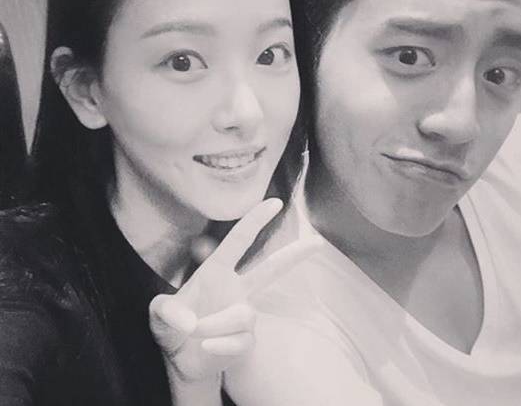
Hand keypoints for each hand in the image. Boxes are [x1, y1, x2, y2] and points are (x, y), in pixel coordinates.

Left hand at [149, 198, 321, 382]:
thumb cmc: (171, 328)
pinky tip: (207, 346)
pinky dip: (221, 344)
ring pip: (244, 314)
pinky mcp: (247, 339)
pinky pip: (242, 339)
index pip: (239, 241)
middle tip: (318, 241)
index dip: (255, 220)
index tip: (274, 202)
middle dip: (295, 255)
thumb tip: (191, 320)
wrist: (181, 362)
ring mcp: (244, 314)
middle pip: (272, 269)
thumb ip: (165, 312)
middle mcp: (235, 289)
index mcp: (217, 272)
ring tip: (196, 332)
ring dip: (216, 324)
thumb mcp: (157, 316)